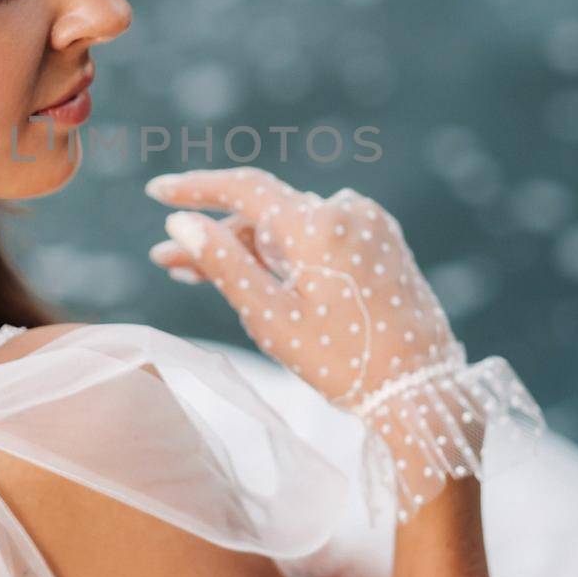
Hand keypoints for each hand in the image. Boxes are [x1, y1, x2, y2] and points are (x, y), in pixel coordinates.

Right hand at [144, 167, 458, 410]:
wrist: (421, 389)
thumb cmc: (341, 360)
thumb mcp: (270, 317)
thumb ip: (223, 263)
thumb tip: (181, 222)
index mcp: (318, 223)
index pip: (244, 188)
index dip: (195, 188)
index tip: (156, 193)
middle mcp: (346, 210)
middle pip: (265, 215)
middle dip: (216, 236)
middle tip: (168, 262)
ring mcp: (368, 224)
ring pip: (290, 228)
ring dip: (248, 249)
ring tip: (201, 277)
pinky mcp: (381, 241)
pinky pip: (319, 237)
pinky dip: (285, 254)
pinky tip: (256, 277)